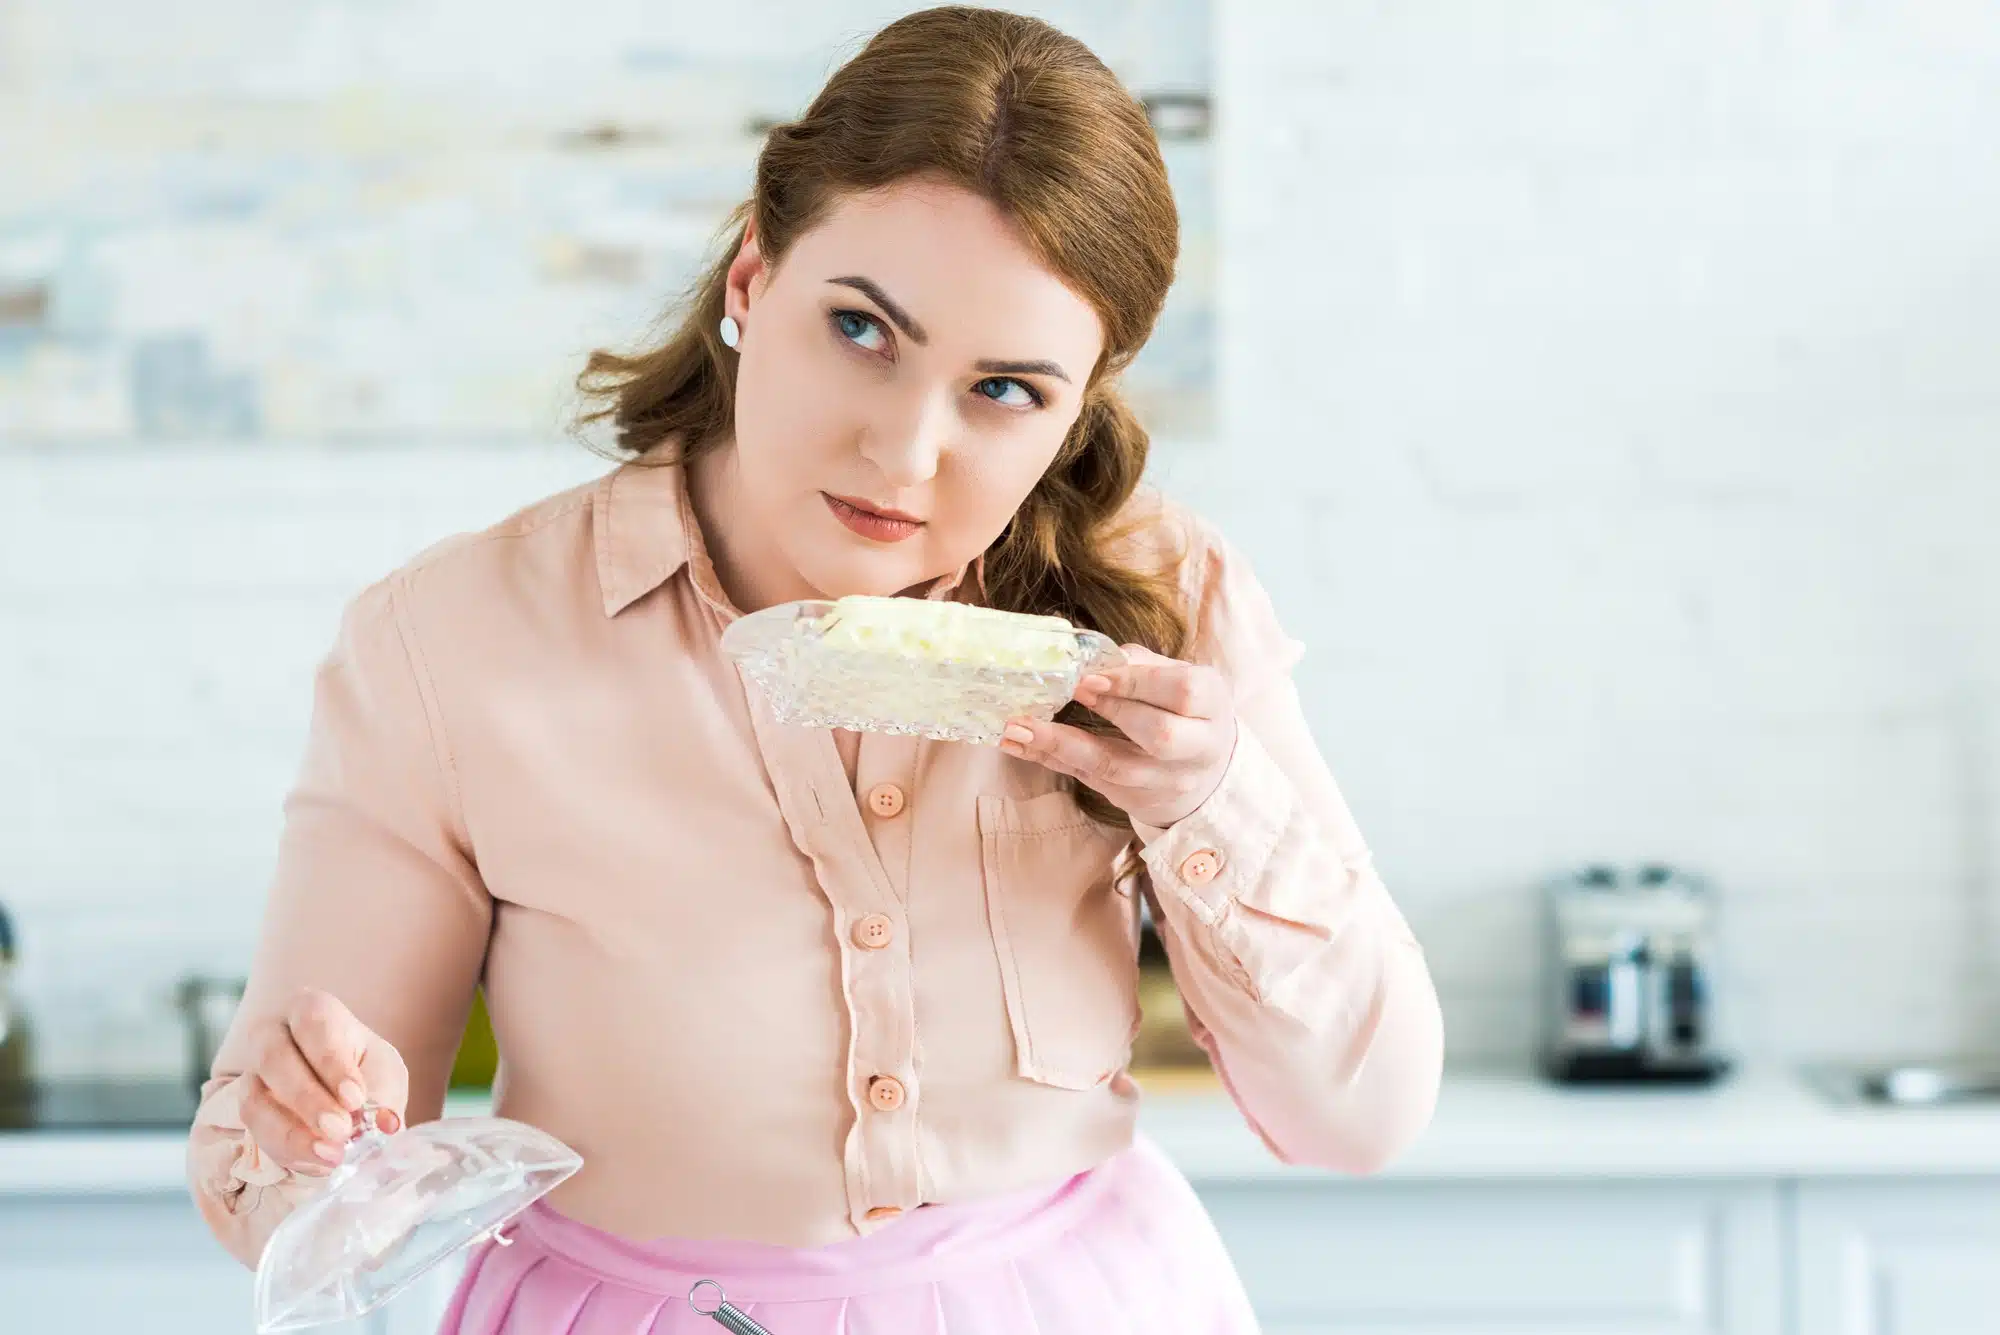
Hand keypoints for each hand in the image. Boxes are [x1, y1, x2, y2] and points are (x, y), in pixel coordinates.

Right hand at [239, 988, 408, 1176]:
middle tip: (341, 1130)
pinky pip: (255, 1133)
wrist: (341, 1096)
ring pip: (255, 1100)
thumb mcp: (384, 1074)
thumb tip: (387, 1124)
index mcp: (311, 1009)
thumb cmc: (363, 1070)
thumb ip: (385, 1097)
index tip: (355, 1098)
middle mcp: (272, 1034)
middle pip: (274, 1058)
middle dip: (308, 1099)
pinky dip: (288, 1151)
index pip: (314, 1024)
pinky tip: (319, 1162)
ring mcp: (252, 1073)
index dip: (332, 1062)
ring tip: (332, 1155)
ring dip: (292, 1133)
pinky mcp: (247, 1110)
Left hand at [999, 644, 1235, 828]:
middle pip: (1158, 735)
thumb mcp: (1179, 678)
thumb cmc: (1184, 711)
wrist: (1204, 772)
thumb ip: (1142, 663)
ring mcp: (1165, 781)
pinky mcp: (1135, 800)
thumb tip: (1093, 653)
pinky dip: (1049, 760)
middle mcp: (1197, 748)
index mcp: (1212, 705)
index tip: (1092, 672)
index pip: (1181, 692)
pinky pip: (1087, 779)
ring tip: (1019, 727)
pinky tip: (1017, 744)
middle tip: (1069, 688)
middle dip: (1111, 710)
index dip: (1135, 682)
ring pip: (1114, 767)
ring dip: (1062, 745)